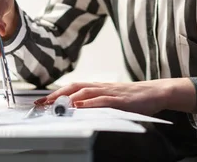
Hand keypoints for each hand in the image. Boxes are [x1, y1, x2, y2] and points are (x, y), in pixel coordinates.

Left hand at [35, 79, 196, 116]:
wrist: (155, 92)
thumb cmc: (133, 97)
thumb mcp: (111, 98)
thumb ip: (96, 102)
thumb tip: (78, 109)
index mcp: (98, 87)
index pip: (73, 87)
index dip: (57, 93)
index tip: (42, 100)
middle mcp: (101, 86)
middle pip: (74, 87)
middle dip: (57, 95)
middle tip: (43, 103)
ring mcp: (110, 92)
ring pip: (86, 91)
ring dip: (69, 98)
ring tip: (56, 105)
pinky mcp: (119, 99)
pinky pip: (102, 100)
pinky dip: (89, 103)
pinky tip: (80, 107)